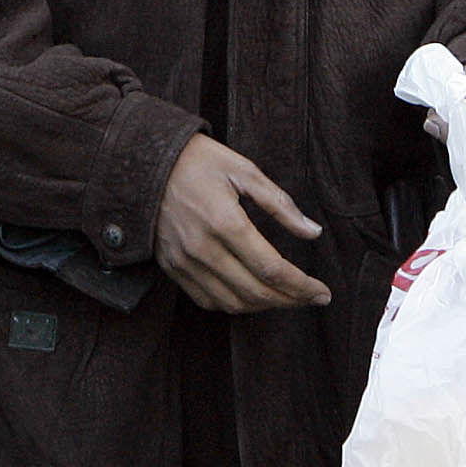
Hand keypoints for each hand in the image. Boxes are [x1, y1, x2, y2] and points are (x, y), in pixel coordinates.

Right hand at [155, 135, 330, 313]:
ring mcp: (184, 261)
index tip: (323, 292)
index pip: (272, 269)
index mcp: (225, 221)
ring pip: (232, 302)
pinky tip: (251, 295)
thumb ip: (280, 204)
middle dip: (291, 300)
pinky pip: (207, 300)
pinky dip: (234, 304)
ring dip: (265, 306)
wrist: (142, 161)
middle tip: (311, 297)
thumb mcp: (244, 170)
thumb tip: (313, 232)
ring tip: (286, 297)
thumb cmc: (197, 161)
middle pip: (256, 292)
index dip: (303, 286)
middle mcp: (202, 247)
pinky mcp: (171, 267)